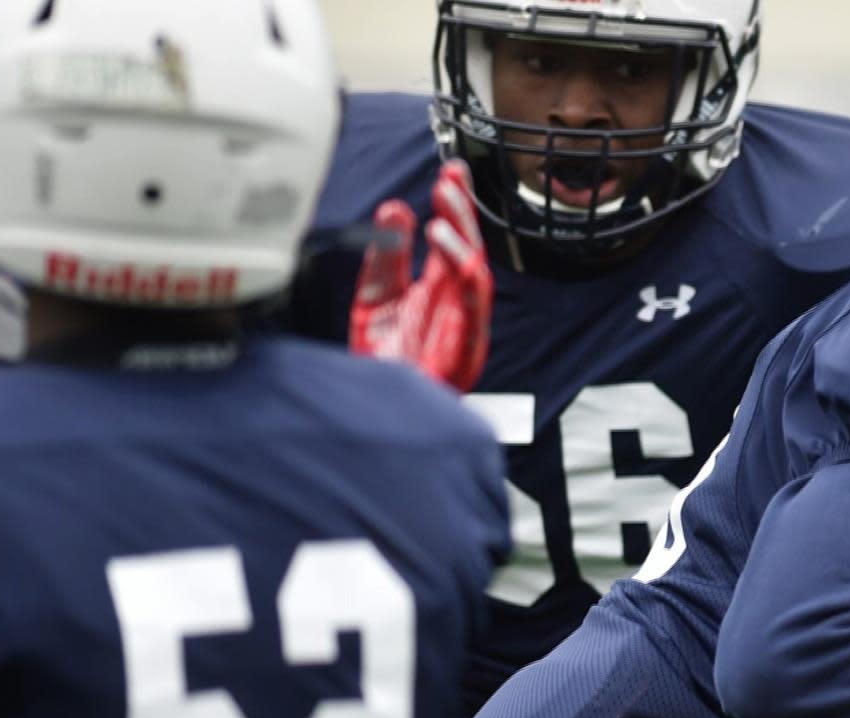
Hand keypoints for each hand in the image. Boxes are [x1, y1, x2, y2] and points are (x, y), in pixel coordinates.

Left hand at [349, 160, 491, 392]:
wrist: (373, 414)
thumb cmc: (380, 364)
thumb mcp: (374, 297)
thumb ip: (386, 257)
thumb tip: (394, 208)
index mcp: (439, 293)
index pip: (453, 240)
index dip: (455, 205)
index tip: (451, 170)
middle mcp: (455, 308)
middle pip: (469, 251)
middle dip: (462, 213)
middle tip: (449, 179)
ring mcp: (462, 330)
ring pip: (476, 275)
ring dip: (464, 238)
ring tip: (444, 206)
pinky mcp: (462, 354)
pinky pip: (474, 312)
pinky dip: (467, 280)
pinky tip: (451, 255)